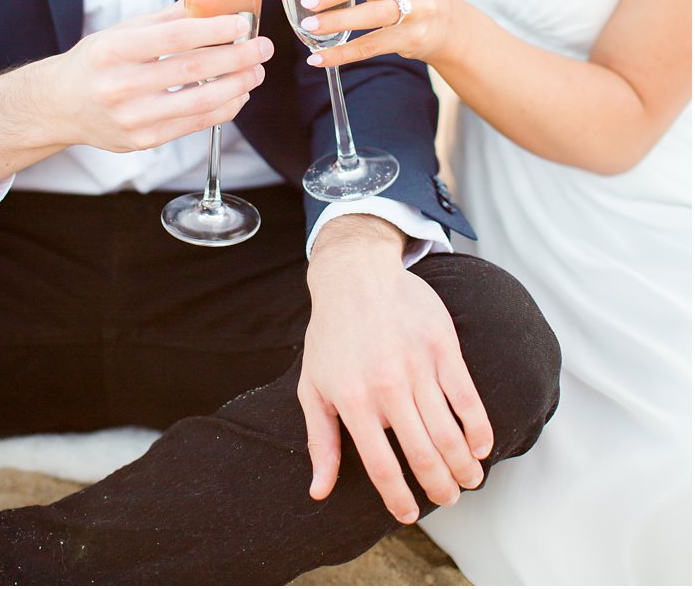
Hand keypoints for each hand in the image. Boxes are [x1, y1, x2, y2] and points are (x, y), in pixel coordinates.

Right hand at [52, 4, 273, 152]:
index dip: (215, 29)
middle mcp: (120, 86)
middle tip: (262, 47)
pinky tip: (236, 94)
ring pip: (200, 101)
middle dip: (238, 57)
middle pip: (193, 69)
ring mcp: (132, 117)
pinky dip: (224, 108)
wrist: (59, 105)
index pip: (174, 37)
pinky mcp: (143, 141)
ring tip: (255, 71)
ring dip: (238, 84)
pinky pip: (195, 124)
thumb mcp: (120, 32)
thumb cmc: (94, 63)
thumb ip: (166, 19)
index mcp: (113, 50)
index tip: (243, 23)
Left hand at [300, 217, 492, 522]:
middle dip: (440, 487)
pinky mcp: (443, 348)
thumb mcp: (312, 386)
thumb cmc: (330, 336)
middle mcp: (386, 386)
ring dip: (464, 466)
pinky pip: (468, 399)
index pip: (381, 465)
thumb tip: (319, 490)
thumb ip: (320, 441)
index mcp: (351, 399)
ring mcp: (417, 366)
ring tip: (469, 480)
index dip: (398, 498)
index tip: (408, 515)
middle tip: (448, 499)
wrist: (354, 276)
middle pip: (423, 454)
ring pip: (450, 432)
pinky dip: (479, 430)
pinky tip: (481, 447)